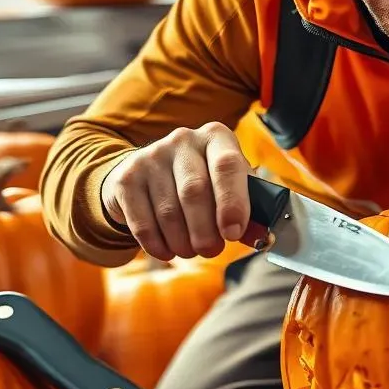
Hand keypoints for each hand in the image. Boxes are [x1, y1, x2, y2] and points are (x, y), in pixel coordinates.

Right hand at [101, 122, 251, 261]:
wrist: (151, 173)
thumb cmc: (203, 181)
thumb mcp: (228, 187)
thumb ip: (248, 210)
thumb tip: (262, 238)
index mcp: (216, 137)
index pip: (227, 165)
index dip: (232, 202)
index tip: (233, 233)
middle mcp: (183, 140)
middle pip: (194, 192)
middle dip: (205, 231)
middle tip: (211, 251)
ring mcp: (151, 157)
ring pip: (169, 211)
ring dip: (183, 242)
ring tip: (191, 251)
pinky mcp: (126, 179)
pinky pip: (143, 223)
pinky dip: (158, 245)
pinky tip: (168, 251)